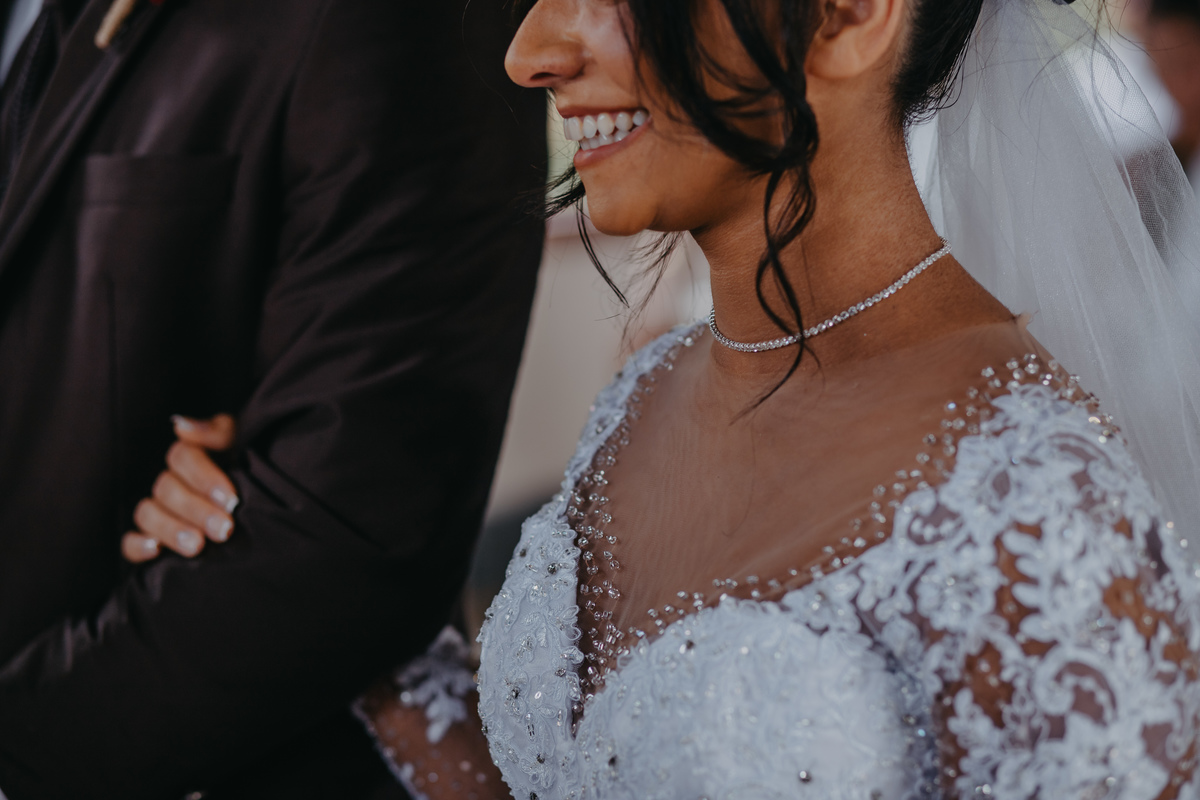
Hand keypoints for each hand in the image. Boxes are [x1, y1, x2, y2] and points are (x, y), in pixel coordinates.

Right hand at [122, 414, 238, 562]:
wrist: (264, 506)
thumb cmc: (248, 470)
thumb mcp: (241, 445)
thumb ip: (217, 431)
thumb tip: (181, 426)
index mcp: (190, 458)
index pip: (182, 458)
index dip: (205, 478)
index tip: (231, 499)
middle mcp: (169, 483)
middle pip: (167, 490)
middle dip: (196, 510)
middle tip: (224, 528)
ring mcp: (157, 511)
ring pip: (147, 514)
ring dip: (171, 529)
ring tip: (198, 545)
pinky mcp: (149, 540)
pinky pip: (129, 543)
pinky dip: (138, 546)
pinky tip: (156, 550)